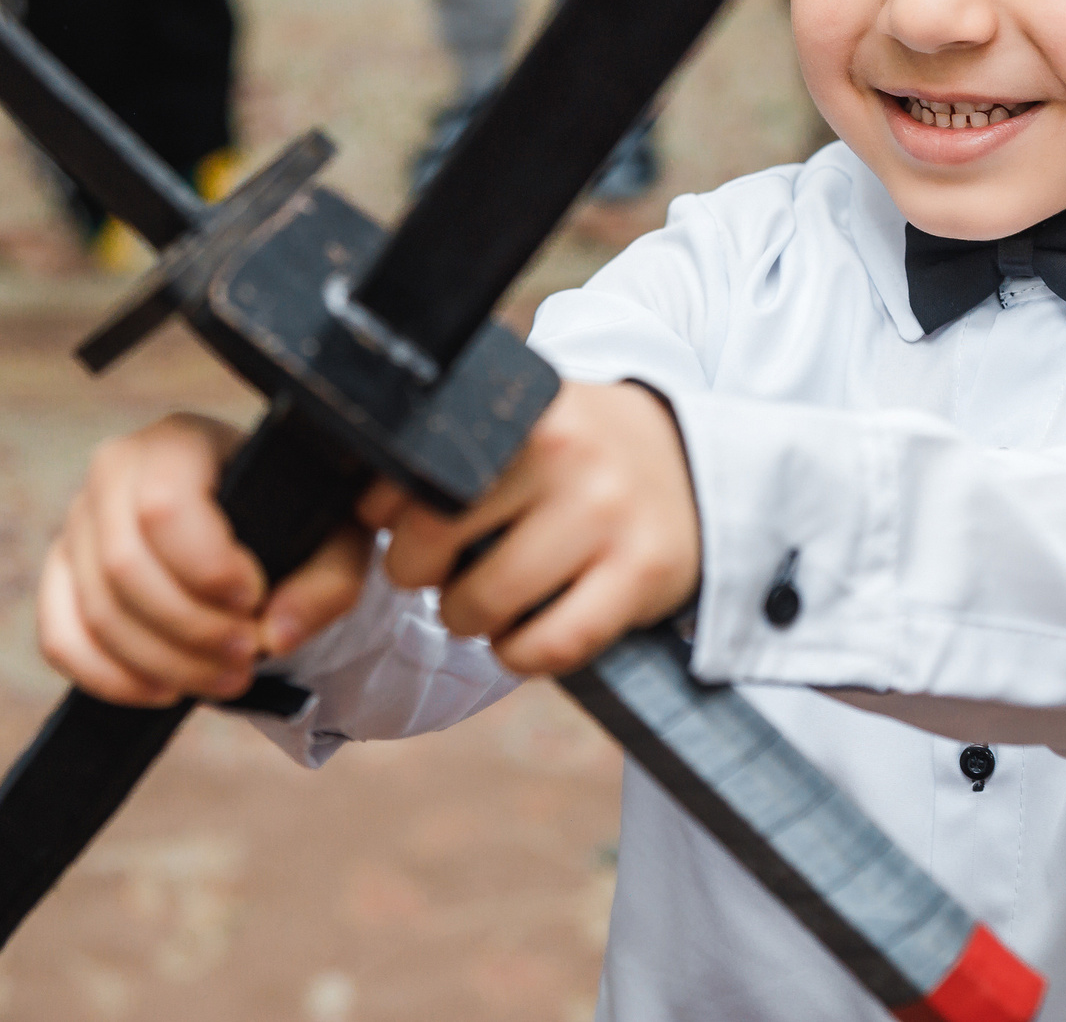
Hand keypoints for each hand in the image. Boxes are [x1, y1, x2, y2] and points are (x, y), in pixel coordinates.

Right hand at [38, 413, 350, 705]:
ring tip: (223, 678)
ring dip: (162, 662)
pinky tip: (162, 689)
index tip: (252, 598)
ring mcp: (81, 521)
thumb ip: (326, 583)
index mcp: (181, 441)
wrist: (259, 526)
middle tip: (246, 657)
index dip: (206, 567)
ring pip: (96, 608)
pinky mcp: (64, 573)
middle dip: (190, 628)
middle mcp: (117, 470)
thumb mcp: (335, 539)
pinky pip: (60, 636)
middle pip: (124, 564)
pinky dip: (109, 676)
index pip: (165, 505)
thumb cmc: (296, 520)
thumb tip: (275, 634)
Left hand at [352, 382, 698, 677]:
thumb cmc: (585, 455)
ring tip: (488, 599)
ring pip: (485, 603)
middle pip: (434, 539)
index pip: (414, 470)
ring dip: (469, 618)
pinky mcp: (642, 574)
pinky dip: (519, 654)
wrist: (700, 466)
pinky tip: (525, 633)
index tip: (397, 522)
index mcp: (528, 410)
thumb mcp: (530, 423)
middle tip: (444, 568)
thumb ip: (458, 451)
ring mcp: (609, 515)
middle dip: (420, 571)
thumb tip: (365, 506)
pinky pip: (549, 645)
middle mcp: (569, 453)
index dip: (388, 512)